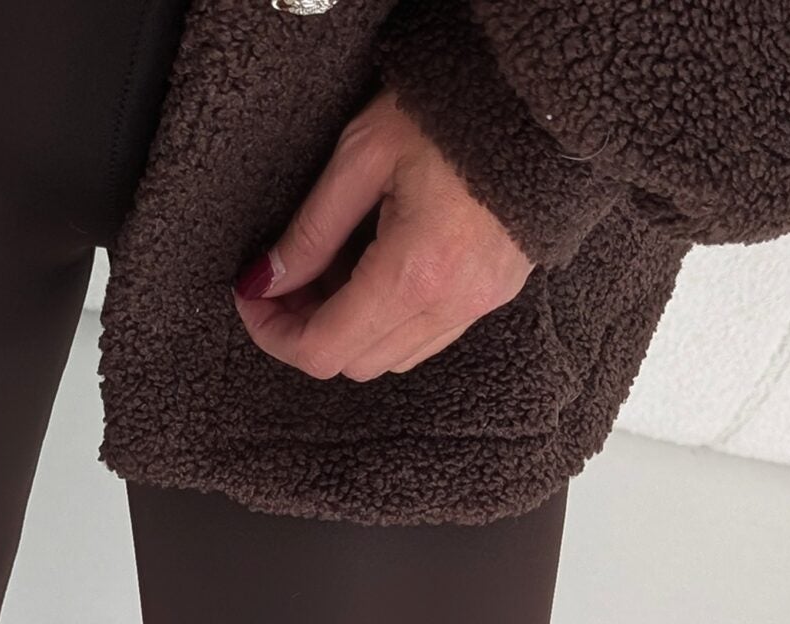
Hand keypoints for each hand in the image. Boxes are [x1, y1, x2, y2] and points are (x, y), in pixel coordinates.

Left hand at [231, 86, 532, 380]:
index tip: (252, 298)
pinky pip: (425, 337)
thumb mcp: (362, 155)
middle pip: (354, 364)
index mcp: (413, 272)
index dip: (274, 334)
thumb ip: (309, 230)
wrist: (536, 93)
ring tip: (331, 271)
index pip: (323, 349)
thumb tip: (268, 281)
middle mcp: (449, 303)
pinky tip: (373, 272)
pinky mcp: (493, 296)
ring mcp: (477, 305)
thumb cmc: (451, 111)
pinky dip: (388, 321)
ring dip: (349, 329)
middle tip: (284, 282)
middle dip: (307, 331)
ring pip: (390, 357)